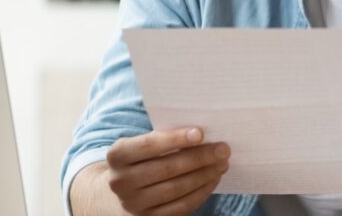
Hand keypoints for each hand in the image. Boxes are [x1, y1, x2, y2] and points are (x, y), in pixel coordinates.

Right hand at [105, 127, 229, 215]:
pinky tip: (213, 179)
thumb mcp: (143, 145)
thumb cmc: (142, 159)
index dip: (175, 139)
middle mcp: (121, 182)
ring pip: (176, 189)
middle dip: (199, 158)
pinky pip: (180, 207)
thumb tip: (202, 136)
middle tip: (223, 149)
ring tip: (222, 164)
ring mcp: (133, 204)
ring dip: (204, 175)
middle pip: (166, 168)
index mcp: (117, 156)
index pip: (149, 145)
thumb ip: (164, 138)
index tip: (200, 133)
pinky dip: (201, 192)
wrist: (125, 190)